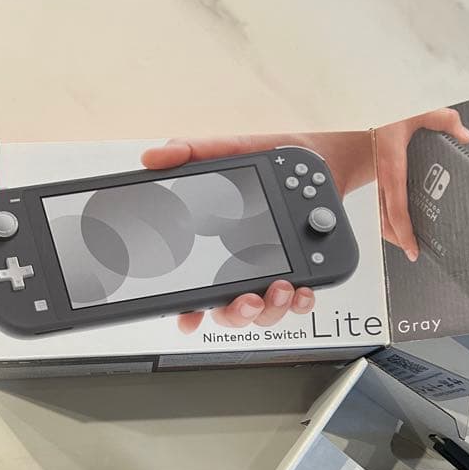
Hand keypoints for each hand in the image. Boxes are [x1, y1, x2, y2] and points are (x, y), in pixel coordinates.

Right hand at [141, 135, 316, 333]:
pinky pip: (298, 303)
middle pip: (229, 312)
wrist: (316, 159)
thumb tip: (151, 158)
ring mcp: (270, 274)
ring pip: (264, 313)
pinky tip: (301, 290)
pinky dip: (300, 303)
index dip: (187, 311)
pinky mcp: (301, 274)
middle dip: (237, 313)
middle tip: (248, 300)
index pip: (193, 290)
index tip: (188, 319)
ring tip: (280, 288)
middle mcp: (239, 268)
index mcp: (213, 248)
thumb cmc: (266, 159)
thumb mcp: (223, 150)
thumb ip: (188, 153)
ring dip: (270, 310)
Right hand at [374, 109, 468, 261]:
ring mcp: (377, 178)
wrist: (355, 111)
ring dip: (391, 230)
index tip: (411, 248)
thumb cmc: (382, 112)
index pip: (397, 209)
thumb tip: (465, 135)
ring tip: (406, 241)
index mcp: (392, 167)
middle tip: (412, 252)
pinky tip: (398, 219)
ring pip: (380, 213)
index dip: (403, 233)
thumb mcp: (416, 111)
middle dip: (398, 239)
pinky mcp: (376, 176)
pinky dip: (388, 215)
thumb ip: (444, 120)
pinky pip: (380, 201)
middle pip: (385, 219)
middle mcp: (382, 177)